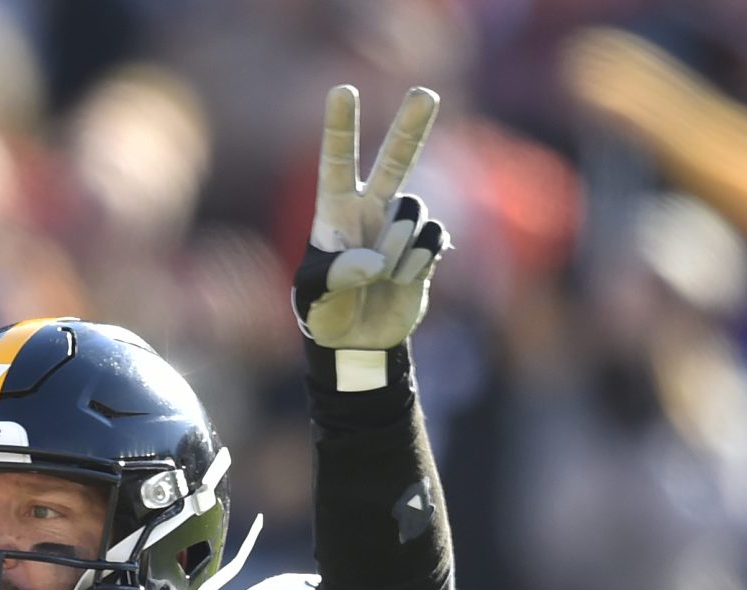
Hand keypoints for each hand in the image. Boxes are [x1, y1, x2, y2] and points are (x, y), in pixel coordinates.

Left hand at [294, 85, 448, 357]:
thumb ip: (335, 278)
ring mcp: (400, 228)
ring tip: (379, 275)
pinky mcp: (426, 248)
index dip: (341, 127)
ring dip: (397, 246)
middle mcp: (370, 211)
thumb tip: (374, 261)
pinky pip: (433, 241)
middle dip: (410, 126)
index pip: (337, 162)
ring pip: (413, 212)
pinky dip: (418, 263)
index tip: (342, 90)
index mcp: (334, 213)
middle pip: (395, 159)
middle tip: (425, 93)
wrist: (357, 343)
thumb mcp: (313, 299)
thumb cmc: (322, 316)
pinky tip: (401, 281)